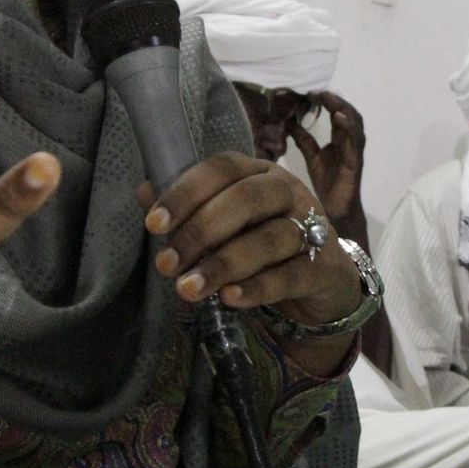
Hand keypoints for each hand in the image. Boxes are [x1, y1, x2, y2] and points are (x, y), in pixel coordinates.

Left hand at [144, 153, 362, 371]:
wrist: (324, 279)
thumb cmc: (265, 242)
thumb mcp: (228, 223)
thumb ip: (190, 208)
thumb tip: (144, 192)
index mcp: (259, 172)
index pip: (222, 168)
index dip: (186, 192)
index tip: (154, 224)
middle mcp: (288, 192)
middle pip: (246, 199)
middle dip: (200, 231)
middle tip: (166, 264)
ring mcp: (312, 227)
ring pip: (269, 239)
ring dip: (223, 264)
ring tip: (188, 289)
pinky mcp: (324, 267)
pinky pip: (290, 275)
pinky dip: (258, 287)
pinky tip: (229, 299)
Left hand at [288, 91, 366, 243]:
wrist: (335, 209)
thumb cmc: (327, 183)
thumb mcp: (311, 156)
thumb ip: (303, 139)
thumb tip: (288, 122)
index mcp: (341, 138)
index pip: (338, 113)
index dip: (328, 101)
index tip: (311, 92)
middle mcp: (351, 141)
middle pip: (348, 113)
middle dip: (335, 100)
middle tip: (318, 92)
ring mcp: (355, 150)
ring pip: (355, 123)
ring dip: (343, 108)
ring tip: (329, 98)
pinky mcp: (355, 161)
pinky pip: (354, 141)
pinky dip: (348, 128)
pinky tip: (339, 118)